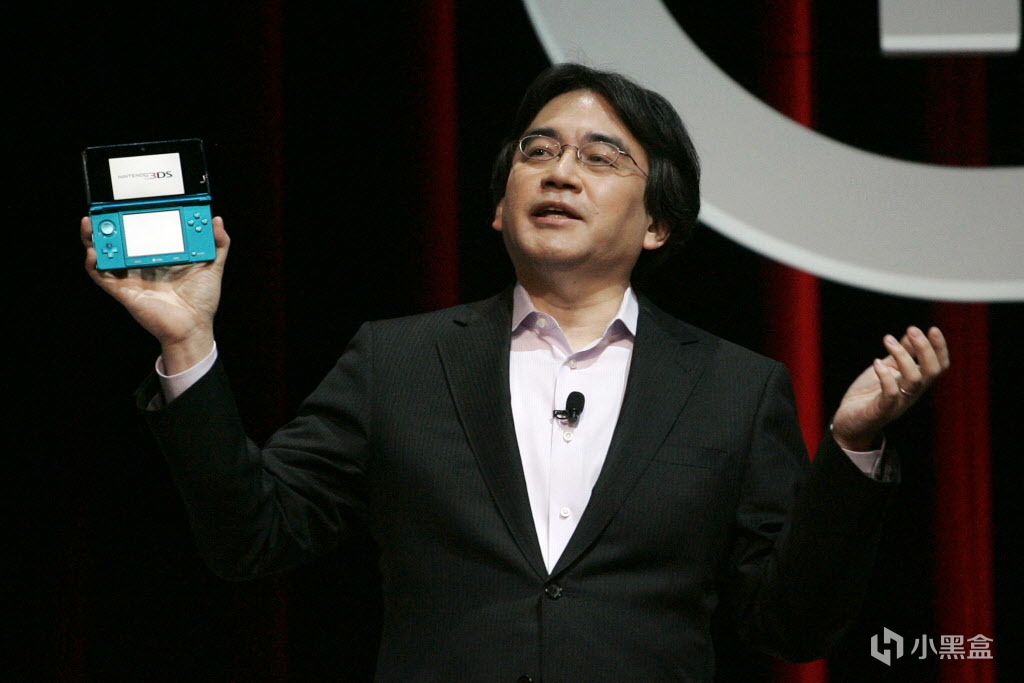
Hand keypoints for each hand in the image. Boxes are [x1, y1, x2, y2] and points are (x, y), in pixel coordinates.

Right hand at [81, 216, 229, 372]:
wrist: (193, 326)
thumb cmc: (202, 300)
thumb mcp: (213, 266)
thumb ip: (218, 244)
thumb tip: (216, 220)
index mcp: (161, 257)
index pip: (145, 233)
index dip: (137, 218)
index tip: (135, 201)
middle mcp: (143, 265)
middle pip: (120, 240)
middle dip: (109, 224)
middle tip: (105, 209)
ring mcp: (131, 277)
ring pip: (106, 254)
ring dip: (94, 239)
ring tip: (92, 223)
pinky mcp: (123, 291)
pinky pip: (101, 276)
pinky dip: (94, 263)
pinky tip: (94, 251)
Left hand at [831, 326, 949, 450]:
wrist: (849, 423)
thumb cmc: (869, 395)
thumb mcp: (887, 370)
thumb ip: (901, 355)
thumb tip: (912, 334)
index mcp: (915, 383)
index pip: (938, 366)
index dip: (940, 348)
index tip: (932, 329)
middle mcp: (911, 393)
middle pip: (932, 372)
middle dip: (925, 349)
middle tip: (913, 329)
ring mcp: (898, 403)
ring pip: (914, 380)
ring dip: (903, 357)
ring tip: (888, 340)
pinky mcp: (881, 411)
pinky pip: (891, 395)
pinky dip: (886, 377)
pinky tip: (876, 362)